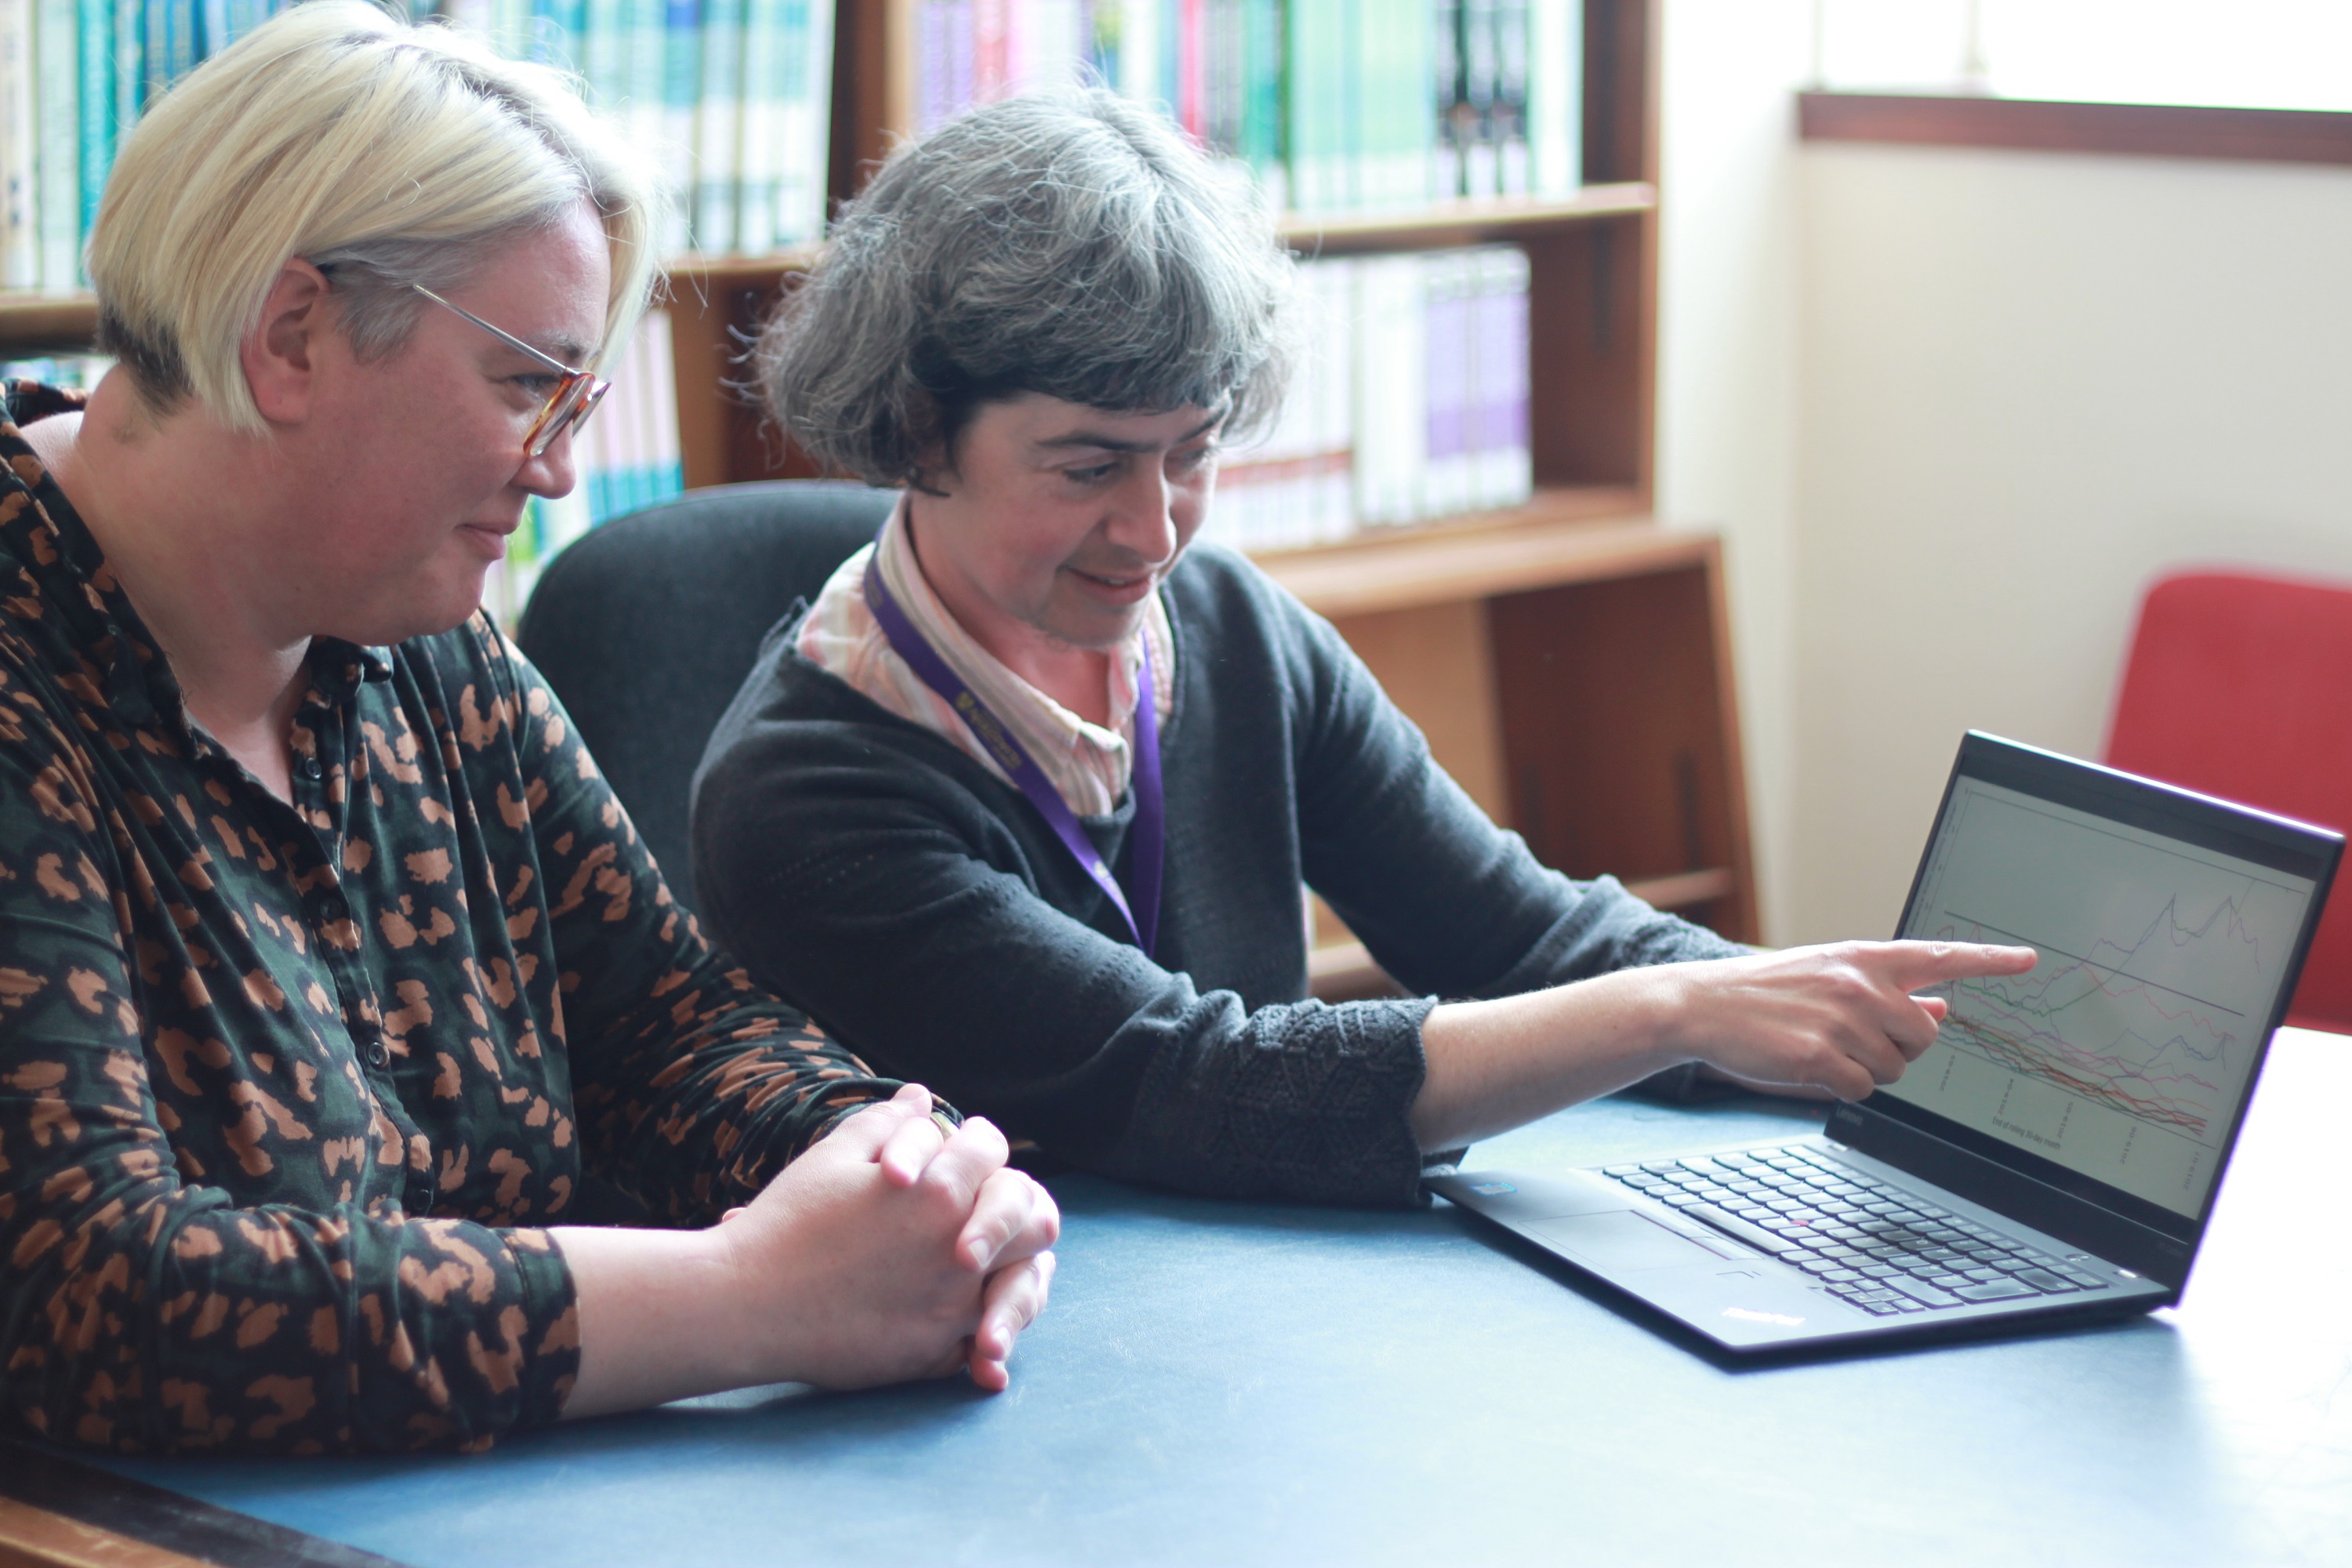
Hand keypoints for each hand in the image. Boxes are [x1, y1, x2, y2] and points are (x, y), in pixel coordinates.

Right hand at [714, 1083, 1059, 1390]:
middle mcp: (960, 1250)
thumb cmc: (788, 1222)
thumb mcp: (835, 1156)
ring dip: (1012, 1267)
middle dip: (1020, 1206)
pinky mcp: (934, 1354)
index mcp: (939, 1191)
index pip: (994, 1151)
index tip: (967, 1151)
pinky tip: (968, 1311)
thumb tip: (921, 1097)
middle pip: (1036, 1220)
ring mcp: (952, 1307)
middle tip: (997, 1207)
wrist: (746, 1305)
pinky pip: (983, 1336)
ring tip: (991, 1261)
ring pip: (1021, 1283)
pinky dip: (983, 1323)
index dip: (979, 1145)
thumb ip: (888, 1123)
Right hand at [1660, 941, 2036, 1099]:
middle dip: (1900, 1046)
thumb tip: (1943, 1008)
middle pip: (1926, 1035)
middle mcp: (1859, 984)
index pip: (1940, 957)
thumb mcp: (1829, 978)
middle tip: (1853, 1037)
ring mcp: (1842, 1021)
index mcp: (1864, 957)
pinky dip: (1840, 1086)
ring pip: (1896, 1068)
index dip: (1990, 961)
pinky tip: (1807, 1062)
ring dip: (1865, 1068)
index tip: (2029, 959)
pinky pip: (1863, 1089)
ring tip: (1821, 1045)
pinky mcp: (1821, 1057)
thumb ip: (1887, 991)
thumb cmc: (1767, 992)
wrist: (1703, 1003)